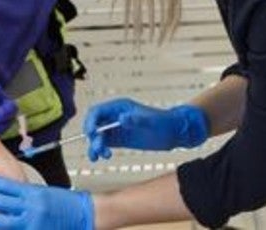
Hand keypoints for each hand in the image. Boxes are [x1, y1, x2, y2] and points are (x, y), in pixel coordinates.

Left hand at [0, 174, 92, 228]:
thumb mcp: (42, 193)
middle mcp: (31, 206)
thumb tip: (4, 195)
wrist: (84, 214)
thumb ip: (24, 195)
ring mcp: (32, 222)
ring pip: (3, 221)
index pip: (4, 185)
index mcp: (32, 192)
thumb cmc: (64, 203)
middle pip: (0, 202)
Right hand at [84, 98, 208, 160]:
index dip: (91, 121)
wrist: (174, 133)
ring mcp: (116, 129)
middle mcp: (115, 117)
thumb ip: (137, 120)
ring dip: (95, 146)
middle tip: (99, 148)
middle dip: (93, 137)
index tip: (91, 133)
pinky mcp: (120, 140)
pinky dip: (100, 151)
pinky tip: (102, 157)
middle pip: (95, 125)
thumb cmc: (165, 123)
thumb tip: (121, 119)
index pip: (97, 111)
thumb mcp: (152, 121)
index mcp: (120, 107)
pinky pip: (104, 144)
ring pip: (98, 136)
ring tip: (100, 157)